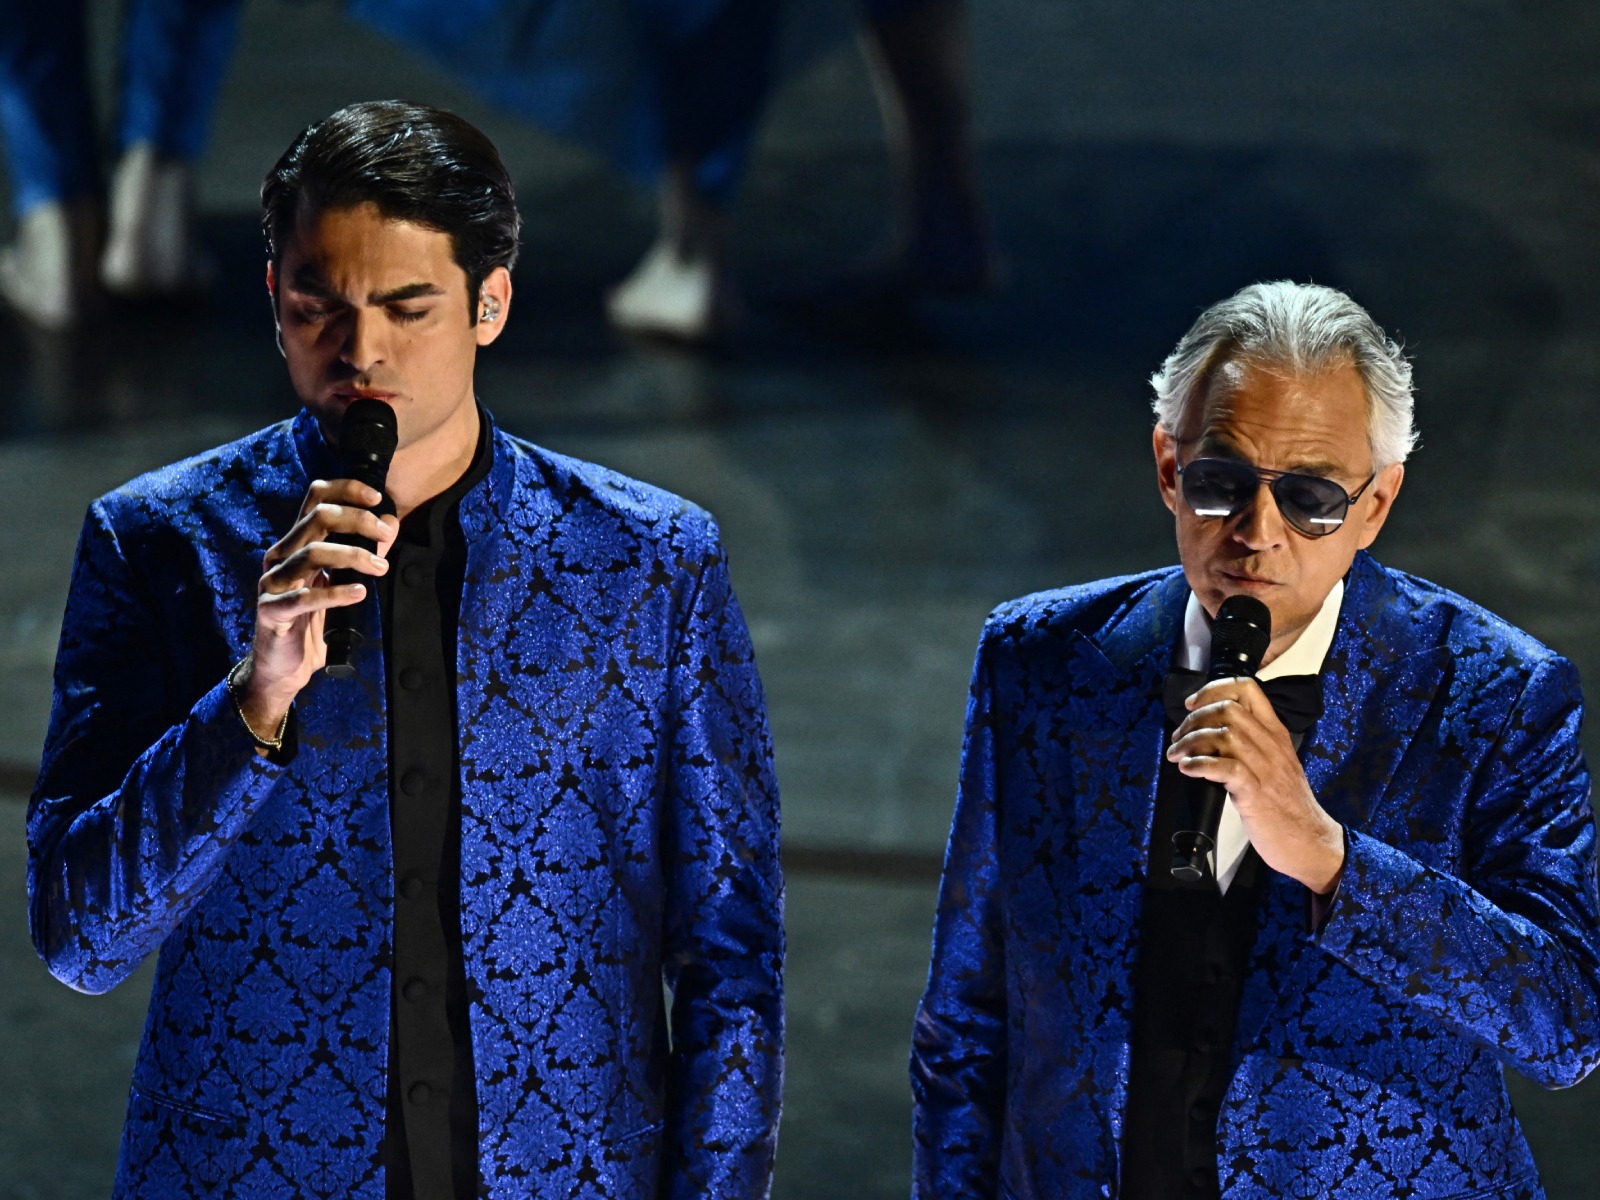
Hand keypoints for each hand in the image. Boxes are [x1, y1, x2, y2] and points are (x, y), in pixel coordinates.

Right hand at [236, 479, 397, 737]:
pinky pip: (304, 598)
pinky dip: (335, 593)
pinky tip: (359, 593)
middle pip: (317, 517)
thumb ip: (363, 552)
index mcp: (296, 544)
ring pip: (312, 553)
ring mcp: (273, 583)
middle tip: (386, 536)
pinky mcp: (272, 611)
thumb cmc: (312, 622)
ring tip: (381, 568)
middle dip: (357, 520)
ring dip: (353, 556)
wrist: (283, 668)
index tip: (377, 497)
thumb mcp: (340, 582)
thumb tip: (391, 523)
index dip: (345, 490)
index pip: (315, 498)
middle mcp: (281, 556)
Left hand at [1167, 677, 1344, 892]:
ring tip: (1176, 755)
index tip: (1191, 704)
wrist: (1311, 842)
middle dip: (1194, 720)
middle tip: (1178, 738)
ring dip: (1190, 742)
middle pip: (1228, 709)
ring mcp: (1266, 769)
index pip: (1248, 689)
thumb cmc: (1286, 805)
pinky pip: (1225, 767)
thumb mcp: (1274, 764)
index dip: (1213, 690)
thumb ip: (1251, 743)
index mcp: (1276, 734)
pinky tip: (1187, 769)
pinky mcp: (1257, 794)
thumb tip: (1209, 731)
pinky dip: (1199, 764)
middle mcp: (1272, 745)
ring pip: (1224, 735)